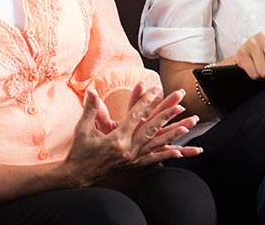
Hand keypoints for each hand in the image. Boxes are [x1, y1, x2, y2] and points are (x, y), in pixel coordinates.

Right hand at [63, 86, 201, 185]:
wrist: (77, 176)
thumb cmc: (79, 151)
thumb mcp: (83, 129)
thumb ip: (91, 108)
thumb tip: (91, 90)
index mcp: (116, 140)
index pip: (135, 116)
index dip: (146, 101)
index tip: (156, 88)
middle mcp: (128, 149)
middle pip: (151, 129)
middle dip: (167, 115)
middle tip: (180, 103)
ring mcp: (132, 158)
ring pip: (156, 144)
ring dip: (172, 134)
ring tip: (188, 126)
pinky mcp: (133, 165)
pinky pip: (153, 159)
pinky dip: (166, 155)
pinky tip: (179, 151)